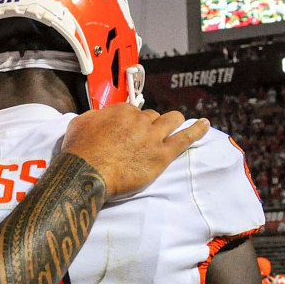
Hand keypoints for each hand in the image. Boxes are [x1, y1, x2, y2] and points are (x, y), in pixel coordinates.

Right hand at [61, 104, 208, 198]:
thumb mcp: (79, 125)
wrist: (86, 173)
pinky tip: (205, 124)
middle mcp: (139, 120)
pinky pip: (185, 138)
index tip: (128, 131)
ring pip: (172, 120)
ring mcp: (153, 136)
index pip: (133, 111)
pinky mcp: (162, 155)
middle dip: (150, 124)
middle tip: (144, 137)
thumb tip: (101, 117)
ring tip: (175, 127)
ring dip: (173, 122)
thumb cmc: (79, 152)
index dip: (132, 122)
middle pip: (153, 116)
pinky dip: (197, 130)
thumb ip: (95, 117)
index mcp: (121, 111)